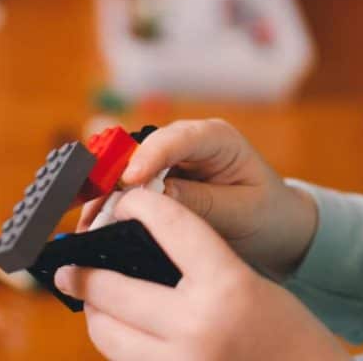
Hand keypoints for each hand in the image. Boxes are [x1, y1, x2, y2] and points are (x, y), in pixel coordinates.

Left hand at [57, 189, 347, 360]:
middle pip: (113, 287)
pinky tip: (121, 330)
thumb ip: (198, 263)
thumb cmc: (287, 332)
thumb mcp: (249, 283)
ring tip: (93, 299)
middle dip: (85, 271)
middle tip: (69, 266)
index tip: (124, 201)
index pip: (170, 226)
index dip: (140, 205)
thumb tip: (137, 248)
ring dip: (95, 312)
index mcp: (227, 287)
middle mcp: (198, 328)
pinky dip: (117, 344)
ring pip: (106, 333)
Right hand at [78, 119, 317, 276]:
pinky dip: (111, 204)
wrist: (274, 224)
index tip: (130, 180)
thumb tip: (156, 196)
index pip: (180, 138)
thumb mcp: (242, 211)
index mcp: (218, 139)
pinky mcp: (158, 178)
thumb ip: (202, 202)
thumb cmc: (265, 213)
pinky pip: (128, 186)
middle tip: (94, 206)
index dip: (150, 156)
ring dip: (106, 193)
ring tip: (88, 222)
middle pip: (143, 149)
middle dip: (115, 176)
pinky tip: (95, 224)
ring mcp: (170, 158)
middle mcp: (188, 141)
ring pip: (128, 167)